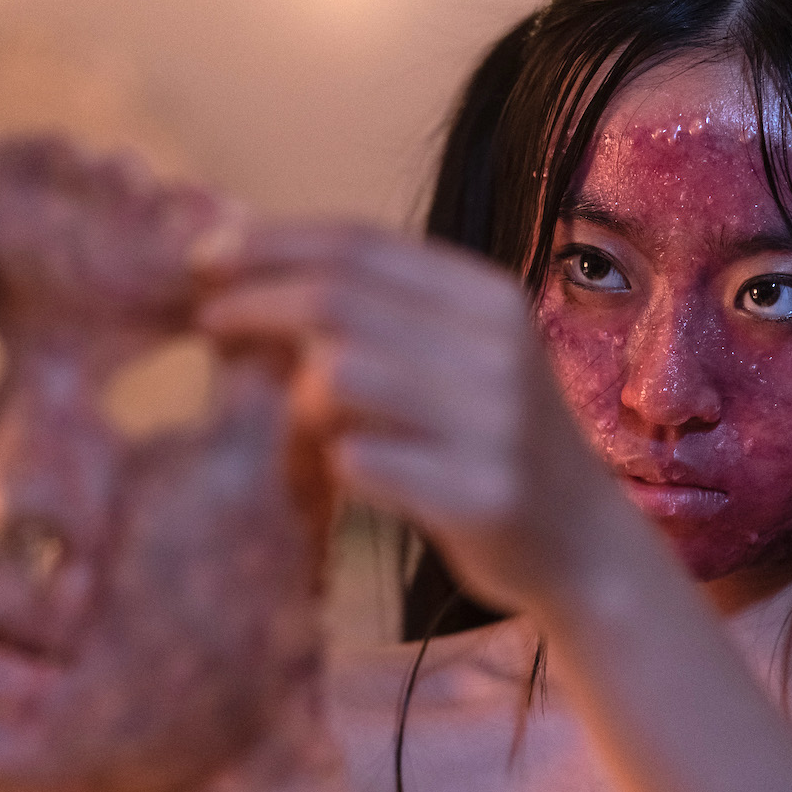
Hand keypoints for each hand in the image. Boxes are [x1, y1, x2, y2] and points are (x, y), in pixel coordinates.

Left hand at [196, 223, 624, 615]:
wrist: (586, 548)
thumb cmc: (495, 444)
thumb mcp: (462, 356)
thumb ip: (384, 314)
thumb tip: (257, 267)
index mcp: (488, 298)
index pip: (358, 243)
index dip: (271, 243)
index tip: (205, 256)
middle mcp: (496, 349)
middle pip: (337, 300)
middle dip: (253, 303)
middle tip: (206, 321)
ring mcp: (492, 423)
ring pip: (338, 376)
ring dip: (292, 397)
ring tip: (289, 422)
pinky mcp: (479, 495)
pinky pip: (358, 461)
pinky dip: (329, 464)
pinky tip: (341, 477)